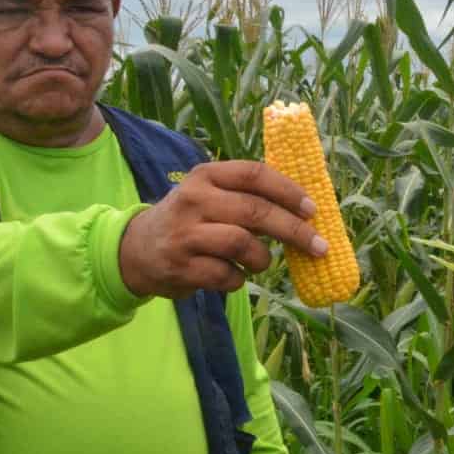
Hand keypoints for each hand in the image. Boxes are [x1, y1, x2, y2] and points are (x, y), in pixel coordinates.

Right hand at [119, 160, 329, 297]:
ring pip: (242, 244)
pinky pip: (226, 275)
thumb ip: (247, 197)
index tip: (312, 210)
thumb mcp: (210, 196)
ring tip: (260, 262)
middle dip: (294, 231)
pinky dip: (240, 279)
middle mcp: (194, 200)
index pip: (254, 174)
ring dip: (263, 258)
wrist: (136, 251)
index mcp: (206, 175)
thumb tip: (305, 211)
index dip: (288, 191)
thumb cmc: (190, 221)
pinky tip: (235, 276)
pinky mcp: (180, 267)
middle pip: (255, 212)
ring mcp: (185, 234)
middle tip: (318, 246)